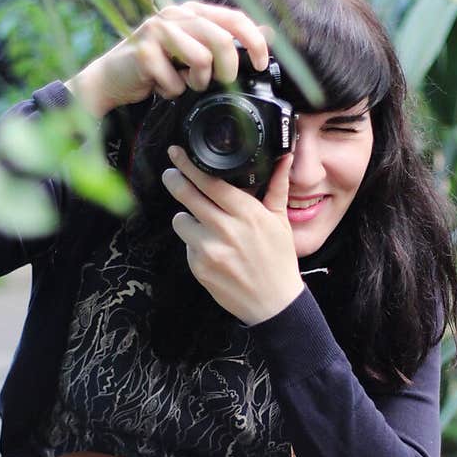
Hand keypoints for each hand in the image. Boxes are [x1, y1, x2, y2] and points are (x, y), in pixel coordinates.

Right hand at [66, 1, 269, 116]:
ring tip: (184, 83)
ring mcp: (157, 30)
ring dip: (197, 82)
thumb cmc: (157, 66)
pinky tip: (160, 87)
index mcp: (192, 12)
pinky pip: (174, 81)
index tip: (261, 65)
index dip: (254, 42)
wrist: (111, 79)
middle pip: (222, 40)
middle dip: (227, 70)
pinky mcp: (142, 51)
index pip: (234, 18)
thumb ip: (226, 40)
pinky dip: (172, 92)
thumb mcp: (194, 51)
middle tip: (218, 83)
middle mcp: (175, 14)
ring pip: (201, 59)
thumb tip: (268, 32)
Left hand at [162, 146, 304, 325]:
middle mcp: (225, 229)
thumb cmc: (278, 260)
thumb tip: (284, 157)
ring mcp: (209, 250)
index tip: (176, 153)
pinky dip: (194, 244)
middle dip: (175, 180)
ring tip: (205, 225)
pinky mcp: (198, 267)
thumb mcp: (280, 221)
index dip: (189, 165)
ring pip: (180, 220)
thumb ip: (277, 187)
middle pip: (186, 195)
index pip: (210, 181)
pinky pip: (186, 245)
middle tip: (171, 174)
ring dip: (188, 219)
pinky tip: (213, 250)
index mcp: (247, 213)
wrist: (273, 303)